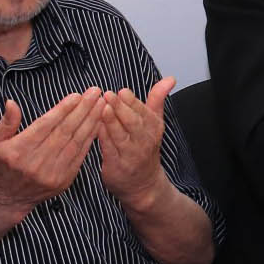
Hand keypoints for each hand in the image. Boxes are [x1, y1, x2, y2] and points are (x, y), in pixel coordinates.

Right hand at [0, 91, 103, 216]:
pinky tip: (98, 124)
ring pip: (76, 143)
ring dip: (91, 122)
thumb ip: (5, 123)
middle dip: (83, 110)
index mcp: (18, 151)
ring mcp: (52, 174)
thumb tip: (12, 103)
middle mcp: (36, 163)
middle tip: (95, 92)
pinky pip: (80, 156)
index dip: (63, 110)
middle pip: (65, 131)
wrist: (4, 199)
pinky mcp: (63, 181)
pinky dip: (90, 139)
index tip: (77, 95)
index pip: (45, 126)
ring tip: (101, 104)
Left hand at [96, 78, 173, 204]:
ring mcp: (130, 156)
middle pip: (133, 123)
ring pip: (119, 136)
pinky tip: (93, 126)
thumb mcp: (154, 123)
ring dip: (109, 121)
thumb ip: (158, 99)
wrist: (143, 185)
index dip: (132, 102)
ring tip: (100, 108)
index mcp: (153, 128)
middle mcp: (144, 142)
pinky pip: (107, 149)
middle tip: (108, 95)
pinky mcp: (116, 166)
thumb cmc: (144, 148)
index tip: (122, 91)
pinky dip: (101, 137)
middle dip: (120, 108)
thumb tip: (170, 78)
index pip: (144, 112)